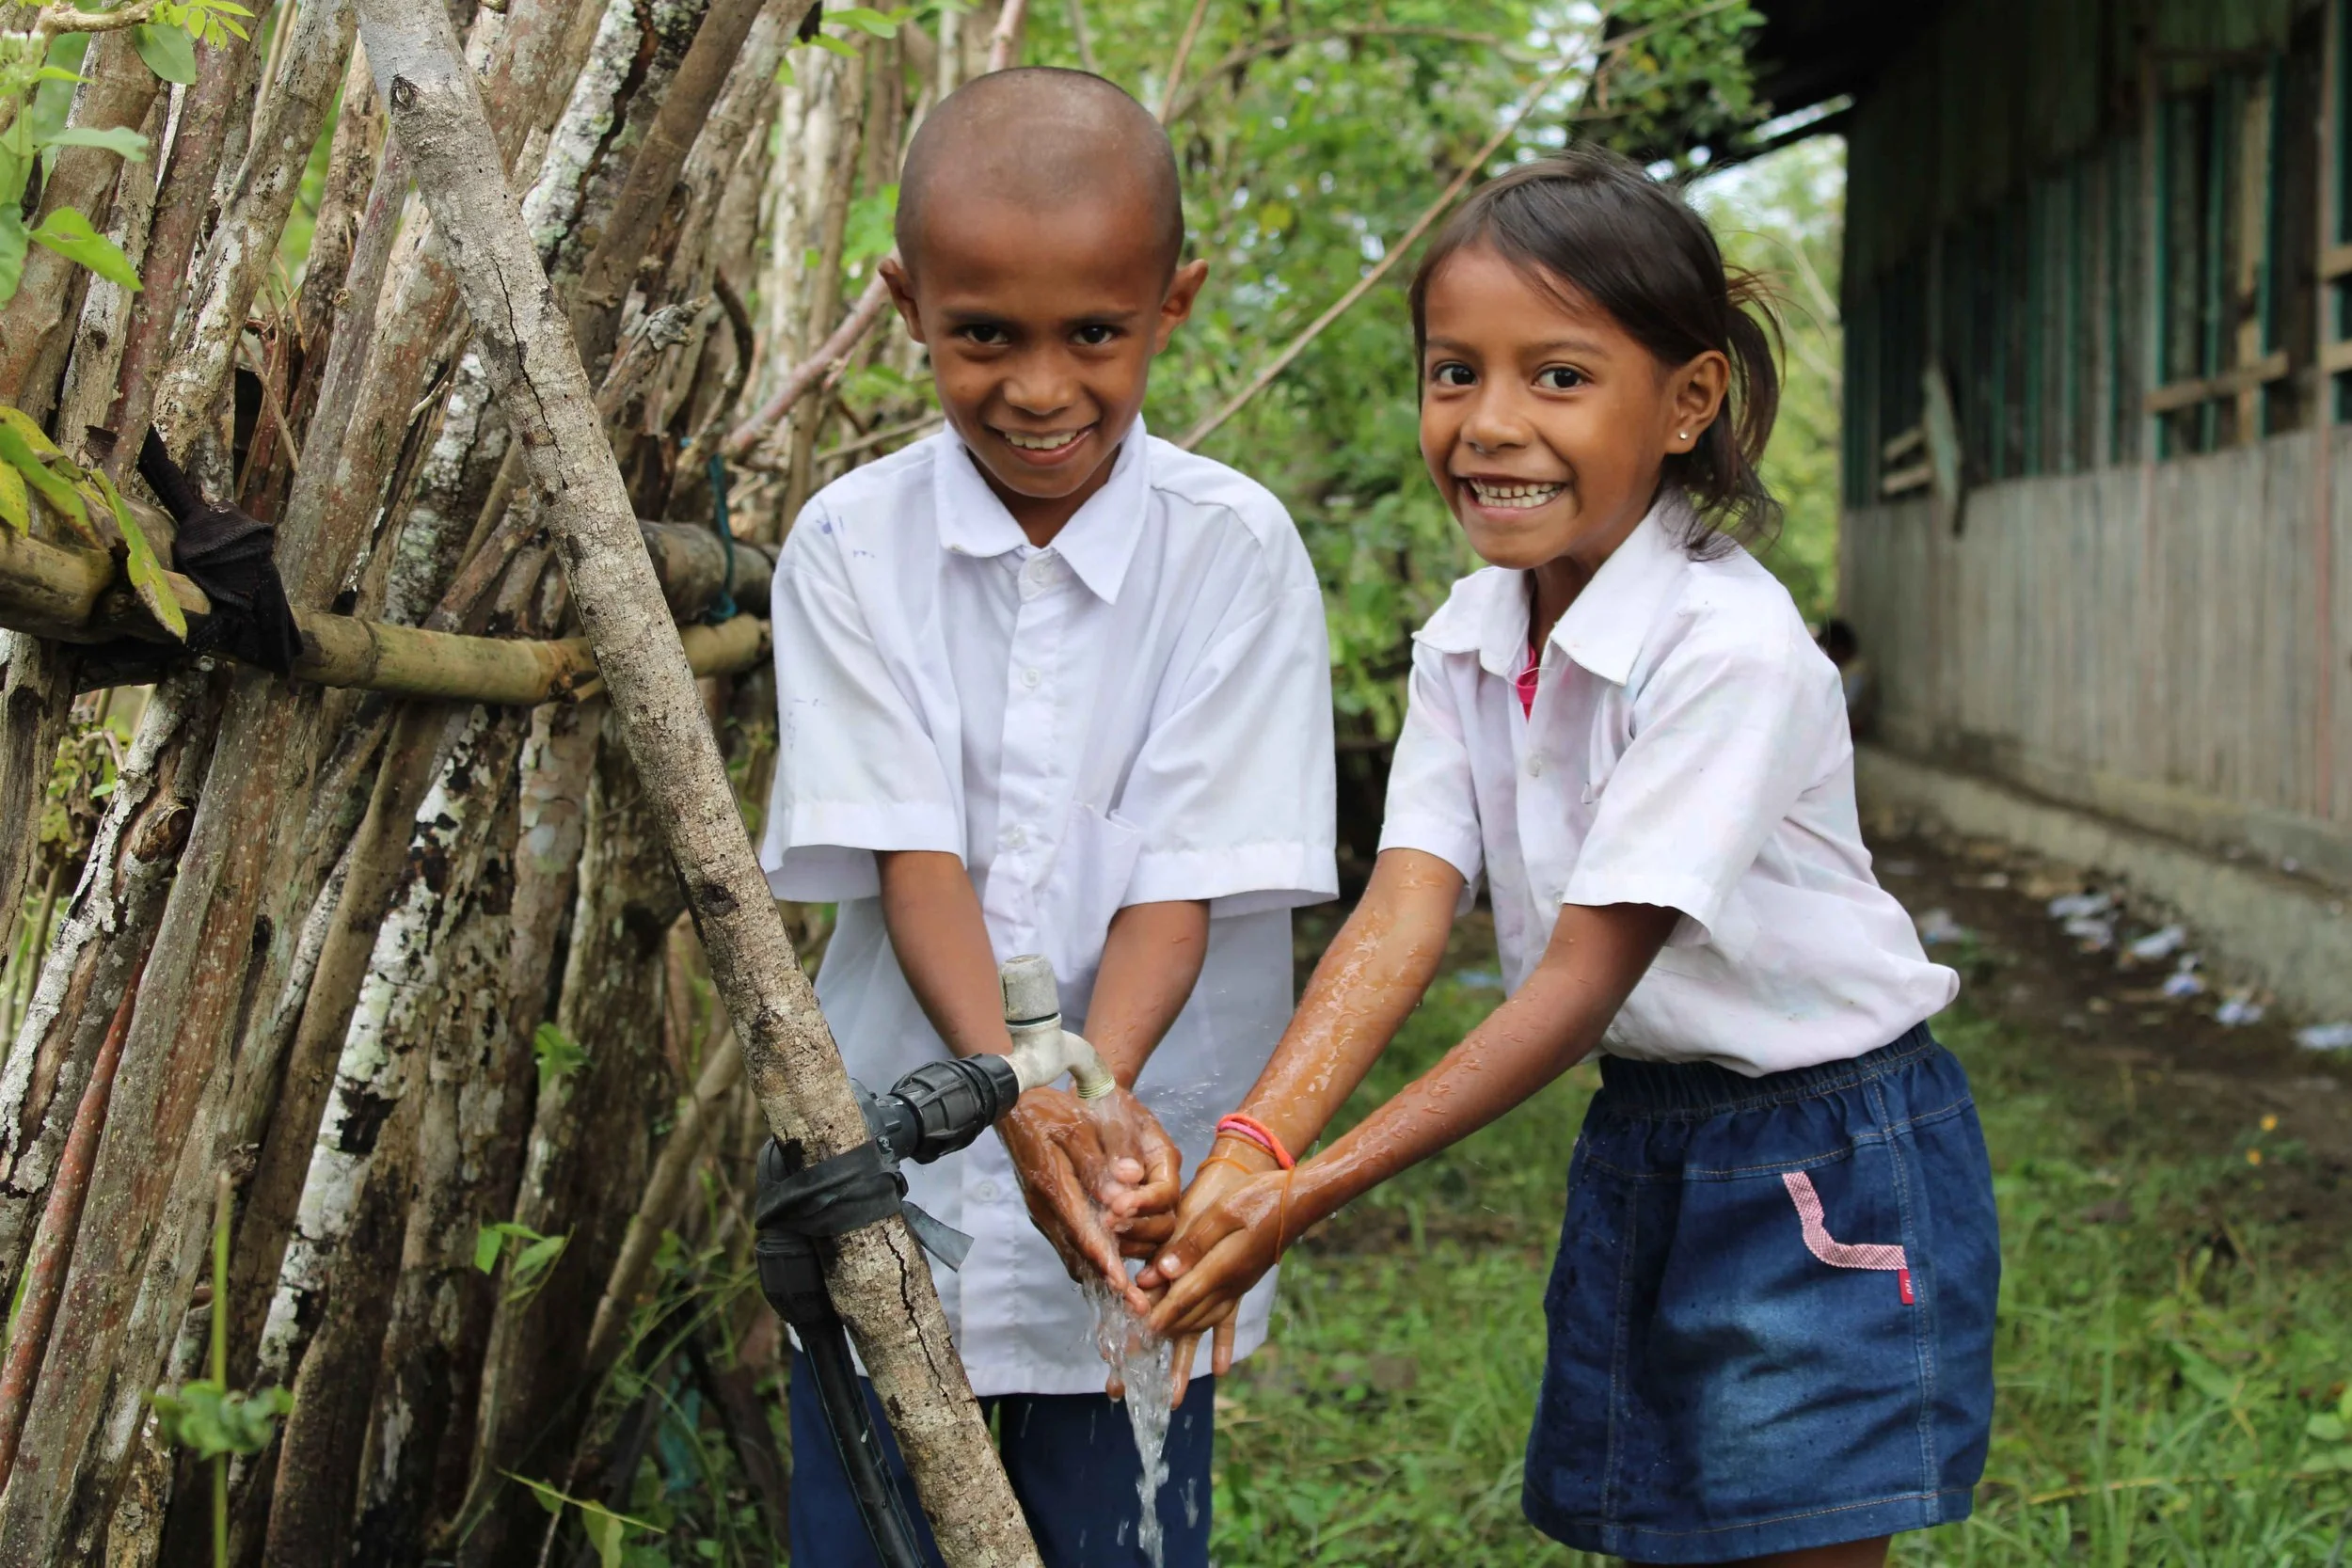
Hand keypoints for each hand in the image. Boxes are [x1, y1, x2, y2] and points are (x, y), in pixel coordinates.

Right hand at [998, 1088, 1166, 1313]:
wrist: (1012, 1105)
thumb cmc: (1048, 1111)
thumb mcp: (1075, 1129)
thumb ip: (1097, 1164)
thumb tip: (1123, 1191)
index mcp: (1052, 1186)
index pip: (1081, 1230)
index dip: (1105, 1259)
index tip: (1124, 1285)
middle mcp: (1045, 1207)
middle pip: (1078, 1253)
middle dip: (1109, 1281)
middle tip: (1138, 1308)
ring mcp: (1042, 1212)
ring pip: (1073, 1253)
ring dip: (1101, 1276)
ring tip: (1131, 1299)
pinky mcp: (1045, 1211)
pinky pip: (1068, 1244)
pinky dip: (1090, 1260)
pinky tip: (1111, 1271)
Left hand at [1083, 1085, 1182, 1257]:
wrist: (1090, 1103)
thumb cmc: (1104, 1104)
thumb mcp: (1114, 1117)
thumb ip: (1121, 1146)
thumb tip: (1129, 1176)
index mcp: (1164, 1160)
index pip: (1166, 1192)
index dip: (1144, 1204)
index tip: (1117, 1207)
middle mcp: (1160, 1186)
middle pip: (1165, 1223)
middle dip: (1138, 1229)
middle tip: (1107, 1225)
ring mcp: (1147, 1203)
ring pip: (1151, 1239)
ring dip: (1129, 1244)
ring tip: (1102, 1239)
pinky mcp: (1130, 1216)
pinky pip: (1132, 1241)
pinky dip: (1118, 1248)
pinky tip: (1098, 1249)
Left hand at [1143, 1160, 1296, 1403]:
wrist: (1299, 1203)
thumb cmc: (1258, 1198)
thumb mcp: (1222, 1212)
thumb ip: (1192, 1243)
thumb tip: (1162, 1272)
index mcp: (1221, 1268)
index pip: (1182, 1299)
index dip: (1157, 1319)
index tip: (1134, 1342)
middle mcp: (1229, 1287)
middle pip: (1187, 1322)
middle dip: (1159, 1346)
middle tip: (1136, 1371)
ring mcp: (1237, 1288)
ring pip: (1204, 1326)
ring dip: (1184, 1356)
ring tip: (1172, 1391)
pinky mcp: (1242, 1284)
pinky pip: (1228, 1320)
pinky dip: (1221, 1344)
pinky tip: (1220, 1368)